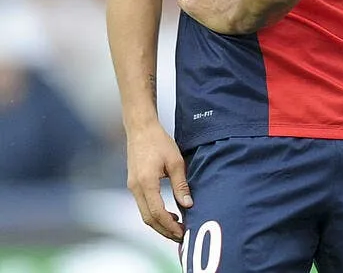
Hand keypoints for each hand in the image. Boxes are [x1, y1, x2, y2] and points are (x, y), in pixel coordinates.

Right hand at [125, 122, 192, 241]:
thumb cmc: (159, 142)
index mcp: (146, 183)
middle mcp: (136, 188)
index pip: (157, 212)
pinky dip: (155, 214)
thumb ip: (181, 184)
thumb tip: (188, 204)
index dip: (169, 225)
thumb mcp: (176, 162)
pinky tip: (168, 214)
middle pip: (148, 218)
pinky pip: (143, 206)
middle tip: (181, 236)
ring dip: (159, 223)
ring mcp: (132, 187)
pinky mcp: (134, 185)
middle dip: (164, 230)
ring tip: (177, 227)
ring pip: (145, 214)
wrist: (141, 130)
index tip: (182, 232)